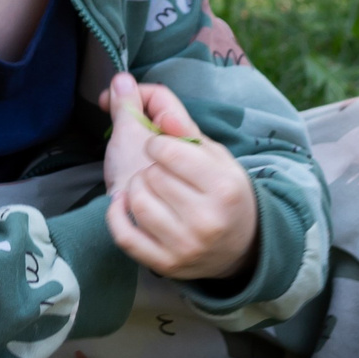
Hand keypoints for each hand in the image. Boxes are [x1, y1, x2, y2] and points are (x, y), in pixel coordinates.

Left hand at [100, 72, 257, 281]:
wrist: (241, 246)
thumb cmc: (222, 191)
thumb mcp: (213, 152)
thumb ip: (178, 122)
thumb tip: (138, 93)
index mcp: (223, 185)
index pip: (164, 149)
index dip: (157, 145)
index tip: (163, 151)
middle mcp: (207, 219)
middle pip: (148, 175)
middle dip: (149, 169)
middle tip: (164, 177)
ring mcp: (185, 246)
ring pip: (134, 202)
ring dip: (135, 190)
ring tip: (153, 192)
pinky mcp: (164, 264)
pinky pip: (123, 235)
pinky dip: (117, 215)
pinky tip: (125, 206)